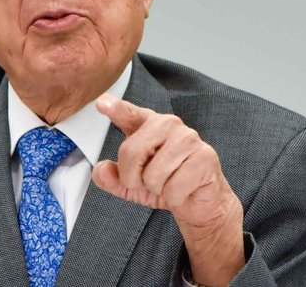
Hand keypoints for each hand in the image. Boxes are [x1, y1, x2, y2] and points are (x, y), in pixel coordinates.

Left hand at [91, 93, 243, 285]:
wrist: (198, 202)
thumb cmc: (163, 185)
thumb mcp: (130, 185)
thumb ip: (111, 177)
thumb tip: (100, 170)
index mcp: (147, 124)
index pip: (129, 114)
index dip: (116, 109)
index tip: (102, 102)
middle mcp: (167, 124)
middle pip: (131, 152)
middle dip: (133, 177)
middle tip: (148, 182)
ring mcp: (188, 138)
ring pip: (153, 175)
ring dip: (158, 189)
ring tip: (169, 183)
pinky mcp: (205, 156)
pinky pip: (174, 187)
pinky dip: (175, 197)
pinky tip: (185, 189)